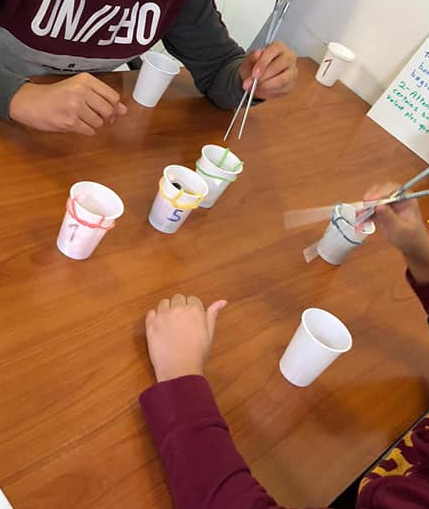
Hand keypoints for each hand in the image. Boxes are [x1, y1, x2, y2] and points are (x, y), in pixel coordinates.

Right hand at [9, 73, 126, 135]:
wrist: (30, 102)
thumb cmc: (55, 96)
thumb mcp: (79, 89)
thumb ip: (103, 98)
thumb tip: (124, 110)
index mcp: (85, 80)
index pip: (113, 97)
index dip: (113, 108)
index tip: (106, 110)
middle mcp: (81, 91)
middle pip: (109, 111)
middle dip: (105, 118)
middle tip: (93, 116)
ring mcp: (75, 106)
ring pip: (100, 123)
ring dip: (93, 125)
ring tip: (80, 118)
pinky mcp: (70, 121)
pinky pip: (90, 131)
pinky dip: (86, 131)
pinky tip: (76, 124)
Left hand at [145, 295, 226, 382]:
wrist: (179, 369)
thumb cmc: (197, 353)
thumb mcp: (209, 334)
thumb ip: (212, 315)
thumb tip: (222, 301)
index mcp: (194, 310)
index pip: (192, 299)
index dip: (191, 308)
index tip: (190, 319)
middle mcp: (178, 309)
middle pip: (177, 298)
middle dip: (179, 306)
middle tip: (180, 322)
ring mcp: (163, 316)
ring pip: (164, 303)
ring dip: (166, 309)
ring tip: (169, 324)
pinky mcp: (151, 324)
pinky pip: (151, 312)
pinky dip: (154, 317)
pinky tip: (160, 327)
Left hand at [239, 41, 297, 99]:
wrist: (259, 77)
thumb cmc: (256, 66)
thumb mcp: (249, 61)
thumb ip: (251, 58)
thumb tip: (256, 55)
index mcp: (278, 47)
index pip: (273, 51)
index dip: (263, 63)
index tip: (254, 74)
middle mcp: (289, 57)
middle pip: (278, 66)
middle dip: (263, 78)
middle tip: (252, 85)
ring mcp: (292, 71)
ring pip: (282, 80)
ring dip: (266, 87)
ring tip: (256, 90)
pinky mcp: (291, 84)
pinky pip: (282, 90)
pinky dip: (269, 93)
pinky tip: (262, 92)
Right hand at [364, 182, 428, 282]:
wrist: (411, 245)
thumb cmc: (411, 237)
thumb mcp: (400, 228)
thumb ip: (389, 217)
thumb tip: (379, 206)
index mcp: (406, 200)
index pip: (392, 190)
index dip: (380, 193)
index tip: (371, 199)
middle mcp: (396, 200)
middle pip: (380, 192)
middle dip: (370, 199)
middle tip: (363, 206)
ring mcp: (388, 206)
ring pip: (373, 201)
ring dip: (365, 208)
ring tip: (358, 216)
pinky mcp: (381, 212)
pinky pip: (370, 210)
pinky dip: (364, 216)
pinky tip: (360, 222)